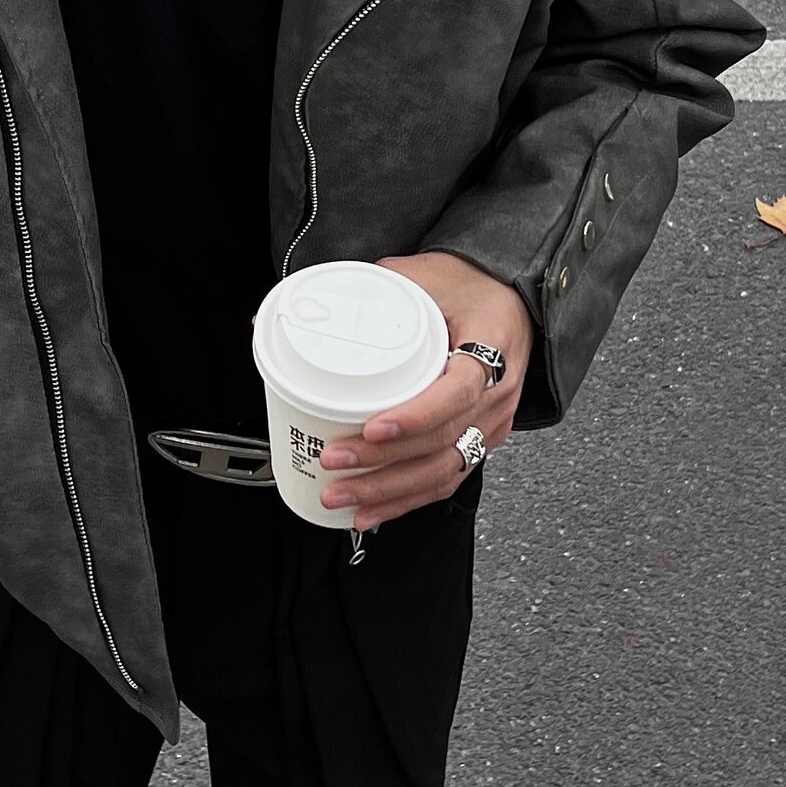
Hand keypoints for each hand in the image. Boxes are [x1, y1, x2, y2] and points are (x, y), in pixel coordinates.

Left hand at [308, 252, 536, 529]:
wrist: (509, 298)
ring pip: (444, 471)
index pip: (459, 392)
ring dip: (389, 491)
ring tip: (342, 497)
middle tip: (334, 462)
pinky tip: (373, 513)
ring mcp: (491, 422)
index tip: (372, 426)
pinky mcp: (480, 439)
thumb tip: (277, 317)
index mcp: (491, 346)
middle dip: (384, 463)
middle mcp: (497, 393)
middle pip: (443, 443)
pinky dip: (407, 501)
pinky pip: (446, 479)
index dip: (416, 416)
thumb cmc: (466, 284)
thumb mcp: (419, 273)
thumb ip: (359, 292)